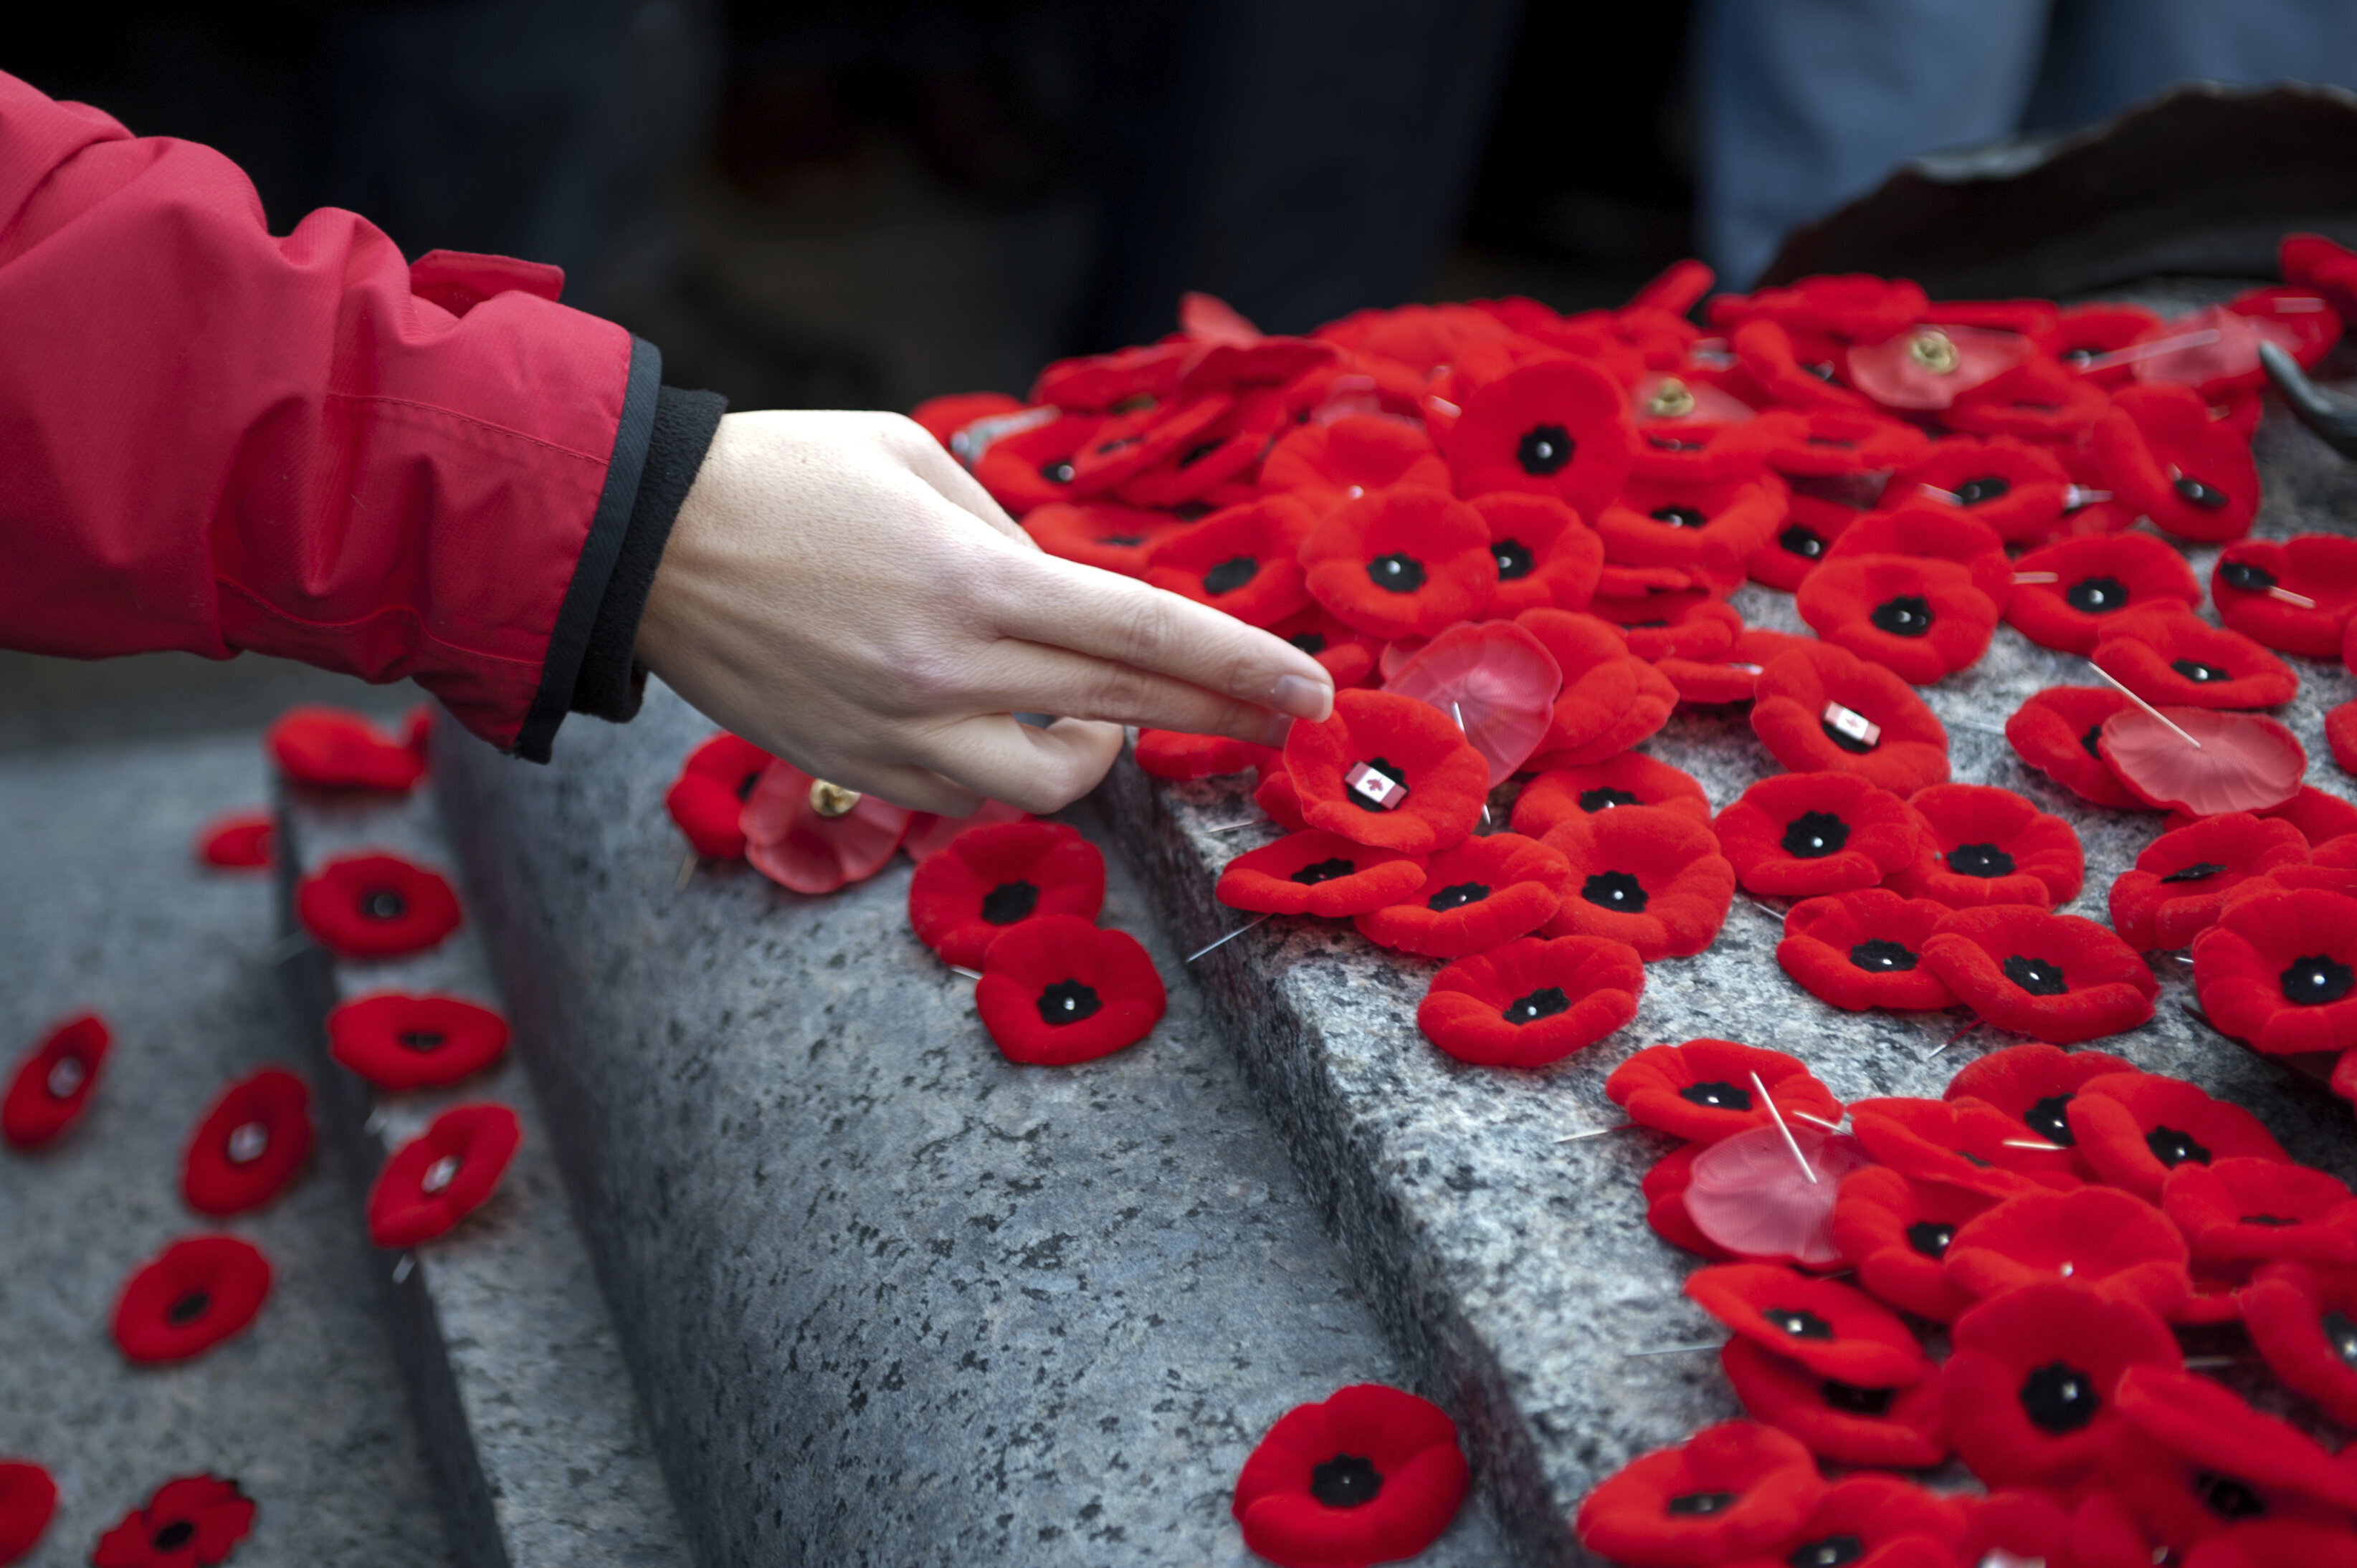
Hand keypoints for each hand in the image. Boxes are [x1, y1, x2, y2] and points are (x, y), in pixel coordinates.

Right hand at [634, 410, 1335, 814]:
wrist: (640, 542)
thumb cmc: (785, 474)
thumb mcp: (915, 458)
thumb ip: (1012, 535)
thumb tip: (1073, 599)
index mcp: (972, 579)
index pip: (1142, 632)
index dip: (1240, 667)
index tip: (1312, 692)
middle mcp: (944, 673)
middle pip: (1122, 713)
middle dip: (1221, 719)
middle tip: (1289, 721)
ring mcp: (897, 736)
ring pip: (1049, 785)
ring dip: (1093, 749)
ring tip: (1085, 708)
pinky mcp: (855, 770)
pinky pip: (969, 796)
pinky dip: (1007, 766)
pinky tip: (1000, 723)